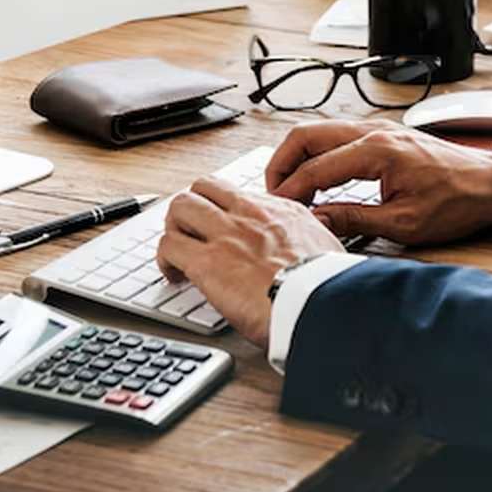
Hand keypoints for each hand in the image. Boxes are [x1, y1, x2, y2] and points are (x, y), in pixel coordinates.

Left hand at [156, 176, 345, 347]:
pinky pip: (168, 245)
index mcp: (279, 210)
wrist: (321, 304)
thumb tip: (310, 245)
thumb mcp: (326, 246)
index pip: (236, 193)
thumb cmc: (327, 286)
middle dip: (191, 208)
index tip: (219, 225)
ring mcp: (225, 234)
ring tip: (177, 252)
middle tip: (190, 232)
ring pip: (180, 207)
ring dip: (174, 229)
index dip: (220, 207)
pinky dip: (165, 260)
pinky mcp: (207, 262)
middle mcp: (249, 214)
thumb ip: (308, 239)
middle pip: (202, 188)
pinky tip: (174, 275)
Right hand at [266, 120, 491, 245]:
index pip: (315, 168)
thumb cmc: (457, 203)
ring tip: (290, 190)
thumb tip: (315, 221)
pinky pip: (336, 136)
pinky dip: (317, 154)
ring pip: (318, 131)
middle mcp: (373, 131)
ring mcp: (377, 128)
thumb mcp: (404, 223)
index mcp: (376, 151)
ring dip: (298, 157)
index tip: (276, 210)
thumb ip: (354, 220)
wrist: (491, 184)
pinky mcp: (383, 134)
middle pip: (305, 135)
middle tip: (273, 195)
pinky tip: (317, 179)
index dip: (290, 191)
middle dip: (281, 164)